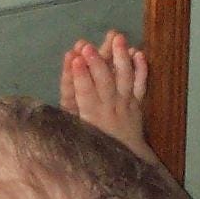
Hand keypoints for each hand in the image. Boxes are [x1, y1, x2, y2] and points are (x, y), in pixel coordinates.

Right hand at [60, 30, 150, 156]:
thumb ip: (67, 110)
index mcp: (90, 117)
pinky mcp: (137, 104)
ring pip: (124, 79)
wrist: (123, 160)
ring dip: (119, 57)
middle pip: (103, 82)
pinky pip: (141, 85)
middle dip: (95, 62)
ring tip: (116, 38)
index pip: (83, 93)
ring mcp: (125, 105)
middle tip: (87, 45)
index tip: (74, 58)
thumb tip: (58, 88)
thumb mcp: (75, 134)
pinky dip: (141, 69)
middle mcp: (109, 109)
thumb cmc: (94, 146)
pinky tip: (139, 52)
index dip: (78, 76)